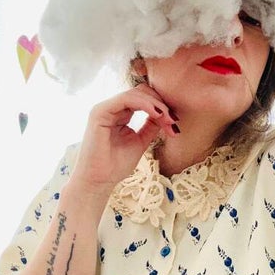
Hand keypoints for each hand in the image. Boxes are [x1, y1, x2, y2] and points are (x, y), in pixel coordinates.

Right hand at [67, 84, 178, 198]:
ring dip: (156, 104)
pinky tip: (157, 114)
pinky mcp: (100, 112)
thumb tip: (166, 114)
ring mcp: (104, 108)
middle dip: (161, 104)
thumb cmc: (116, 166)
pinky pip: (126, 99)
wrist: (100, 181)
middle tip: (174, 120)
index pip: (143, 99)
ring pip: (136, 94)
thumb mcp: (140, 142)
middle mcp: (111, 108)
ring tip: (168, 118)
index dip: (161, 106)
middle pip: (141, 92)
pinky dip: (145, 104)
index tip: (175, 122)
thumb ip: (151, 126)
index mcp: (119, 114)